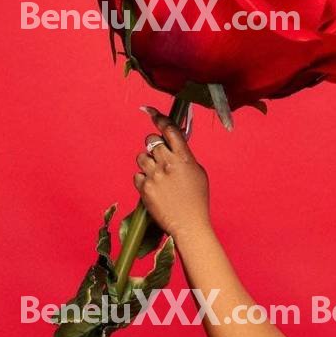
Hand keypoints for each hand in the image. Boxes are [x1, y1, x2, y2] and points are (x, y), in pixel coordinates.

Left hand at [133, 108, 210, 241]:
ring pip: (141, 157)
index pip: (169, 129)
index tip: (150, 111)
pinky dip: (143, 180)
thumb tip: (173, 145)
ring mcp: (155, 176)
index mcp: (184, 158)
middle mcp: (168, 164)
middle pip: (151, 141)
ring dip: (147, 163)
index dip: (158, 117)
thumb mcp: (198, 173)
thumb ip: (184, 157)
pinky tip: (154, 189)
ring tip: (157, 176)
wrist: (189, 225)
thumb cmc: (196, 200)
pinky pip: (137, 175)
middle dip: (154, 147)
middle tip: (160, 158)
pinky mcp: (144, 188)